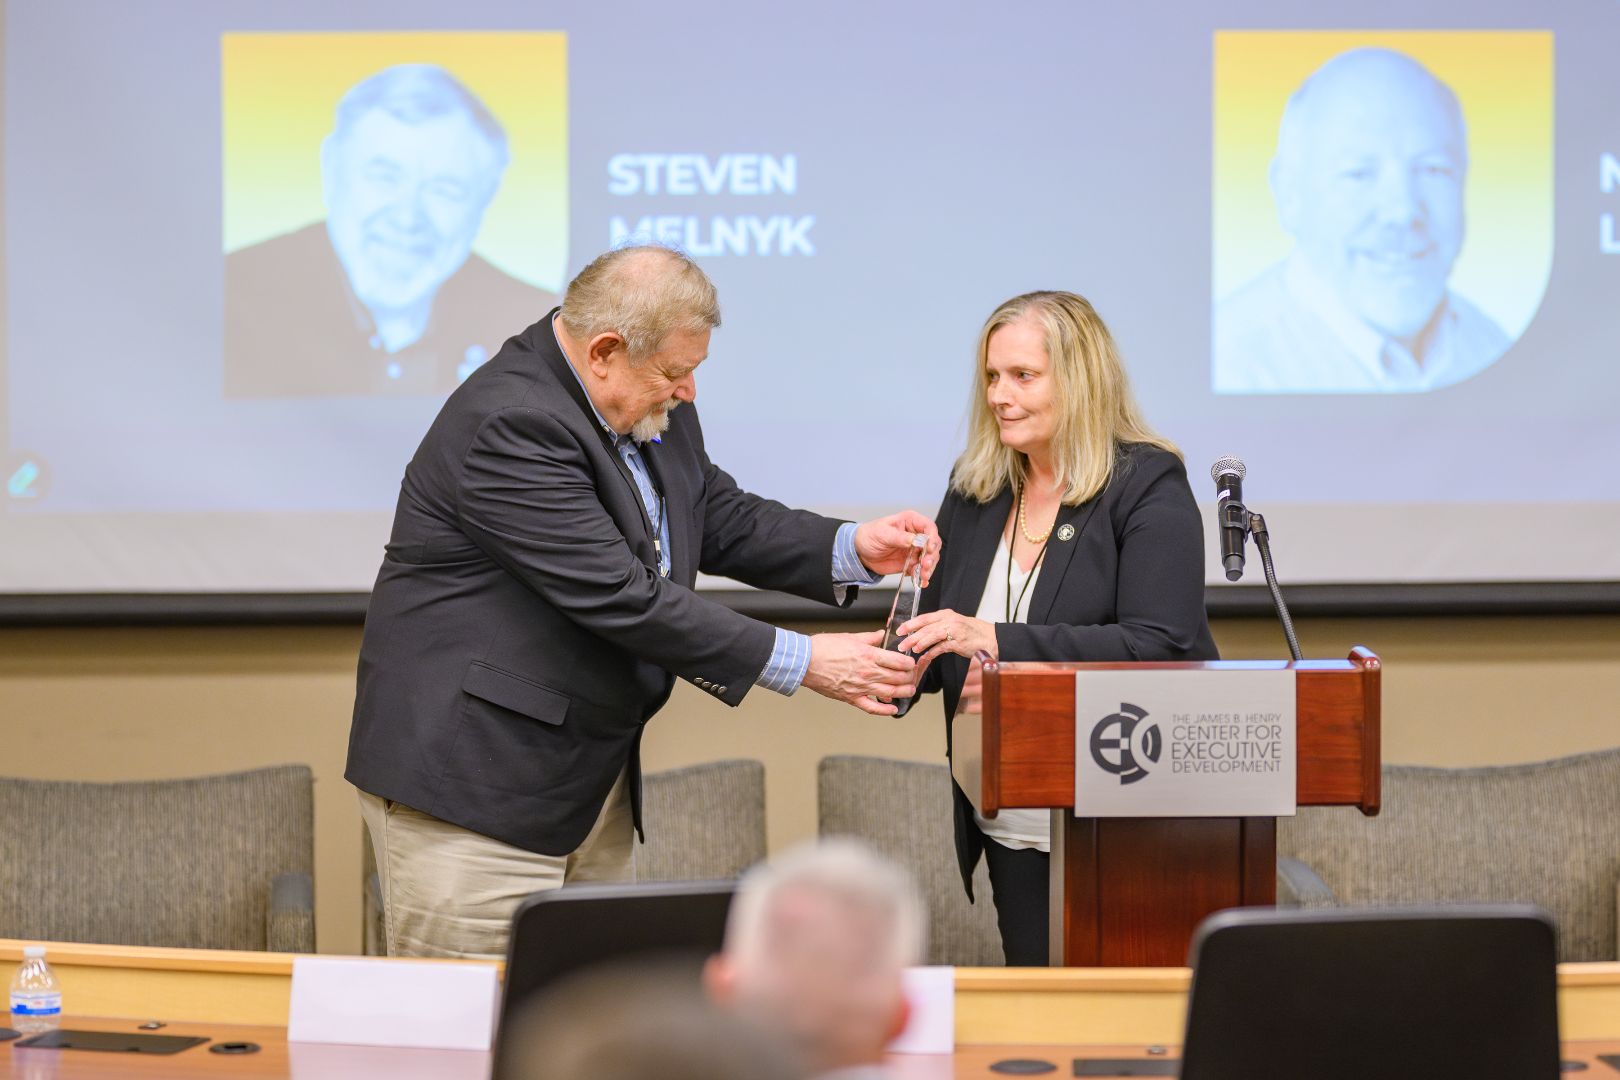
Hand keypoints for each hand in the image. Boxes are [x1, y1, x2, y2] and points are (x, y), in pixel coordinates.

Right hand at [803, 630, 917, 715]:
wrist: (805, 662)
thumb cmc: (823, 648)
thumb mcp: (850, 636)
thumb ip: (869, 637)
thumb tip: (881, 634)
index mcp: (869, 655)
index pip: (898, 661)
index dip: (909, 663)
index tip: (911, 663)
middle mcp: (868, 673)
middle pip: (898, 678)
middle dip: (909, 677)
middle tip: (913, 676)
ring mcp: (860, 687)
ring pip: (890, 693)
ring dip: (903, 692)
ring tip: (909, 690)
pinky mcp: (851, 698)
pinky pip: (872, 707)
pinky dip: (885, 710)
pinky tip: (893, 708)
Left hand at [853, 510, 941, 585]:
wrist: (860, 552)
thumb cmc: (869, 535)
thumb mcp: (883, 533)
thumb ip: (900, 537)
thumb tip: (914, 540)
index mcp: (911, 522)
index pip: (929, 527)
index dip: (932, 538)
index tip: (929, 548)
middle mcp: (916, 535)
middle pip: (933, 545)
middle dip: (931, 556)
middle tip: (925, 565)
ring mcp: (915, 550)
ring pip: (930, 559)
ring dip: (928, 568)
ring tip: (923, 575)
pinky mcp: (911, 563)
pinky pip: (921, 570)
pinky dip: (922, 576)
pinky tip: (921, 581)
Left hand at [896, 608, 996, 671]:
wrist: (990, 638)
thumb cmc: (971, 632)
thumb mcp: (952, 625)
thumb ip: (937, 627)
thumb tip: (920, 633)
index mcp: (946, 614)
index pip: (924, 617)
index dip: (910, 624)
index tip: (900, 630)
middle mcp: (949, 620)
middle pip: (926, 627)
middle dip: (911, 635)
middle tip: (901, 644)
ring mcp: (954, 630)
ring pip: (932, 635)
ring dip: (920, 643)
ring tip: (910, 649)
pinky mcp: (958, 642)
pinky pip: (941, 647)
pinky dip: (931, 653)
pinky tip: (924, 658)